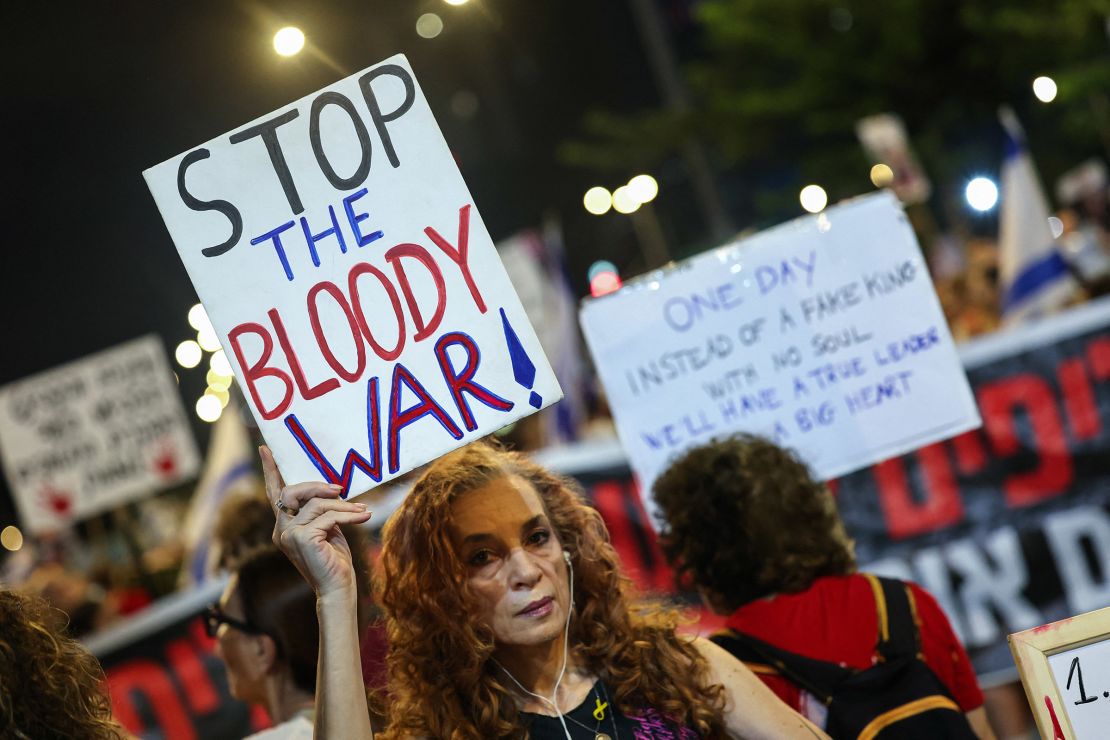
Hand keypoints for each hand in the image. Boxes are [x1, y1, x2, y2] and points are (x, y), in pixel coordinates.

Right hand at [261, 445, 371, 597]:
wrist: (338, 587)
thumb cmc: (334, 559)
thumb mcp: (327, 528)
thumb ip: (321, 510)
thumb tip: (331, 489)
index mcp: (284, 526)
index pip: (275, 494)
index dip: (271, 471)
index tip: (266, 449)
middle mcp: (280, 530)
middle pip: (292, 491)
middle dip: (317, 486)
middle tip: (341, 489)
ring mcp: (288, 535)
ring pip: (316, 504)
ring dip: (343, 506)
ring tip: (362, 511)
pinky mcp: (302, 538)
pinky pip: (328, 516)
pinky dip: (348, 516)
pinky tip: (363, 518)